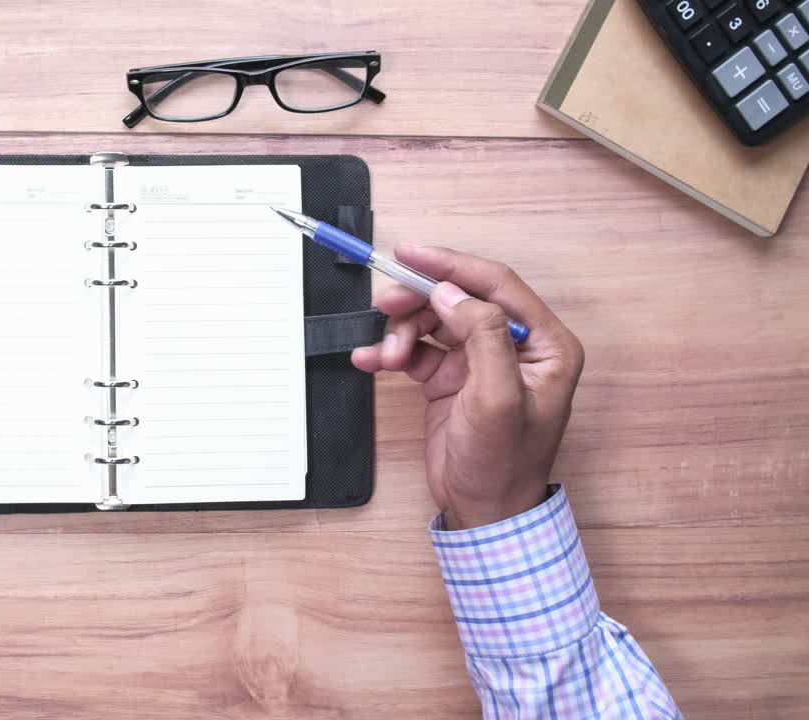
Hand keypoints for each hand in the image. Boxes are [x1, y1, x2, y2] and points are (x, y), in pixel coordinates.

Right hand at [352, 247, 583, 529]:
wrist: (482, 512)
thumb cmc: (503, 465)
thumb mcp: (497, 399)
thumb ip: (483, 337)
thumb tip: (454, 293)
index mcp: (545, 345)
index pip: (497, 286)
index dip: (452, 266)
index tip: (411, 255)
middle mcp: (515, 347)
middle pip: (458, 299)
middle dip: (419, 300)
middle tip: (386, 305)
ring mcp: (480, 362)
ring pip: (432, 321)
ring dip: (402, 331)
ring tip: (385, 356)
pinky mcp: (451, 379)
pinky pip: (416, 349)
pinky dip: (390, 351)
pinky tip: (370, 360)